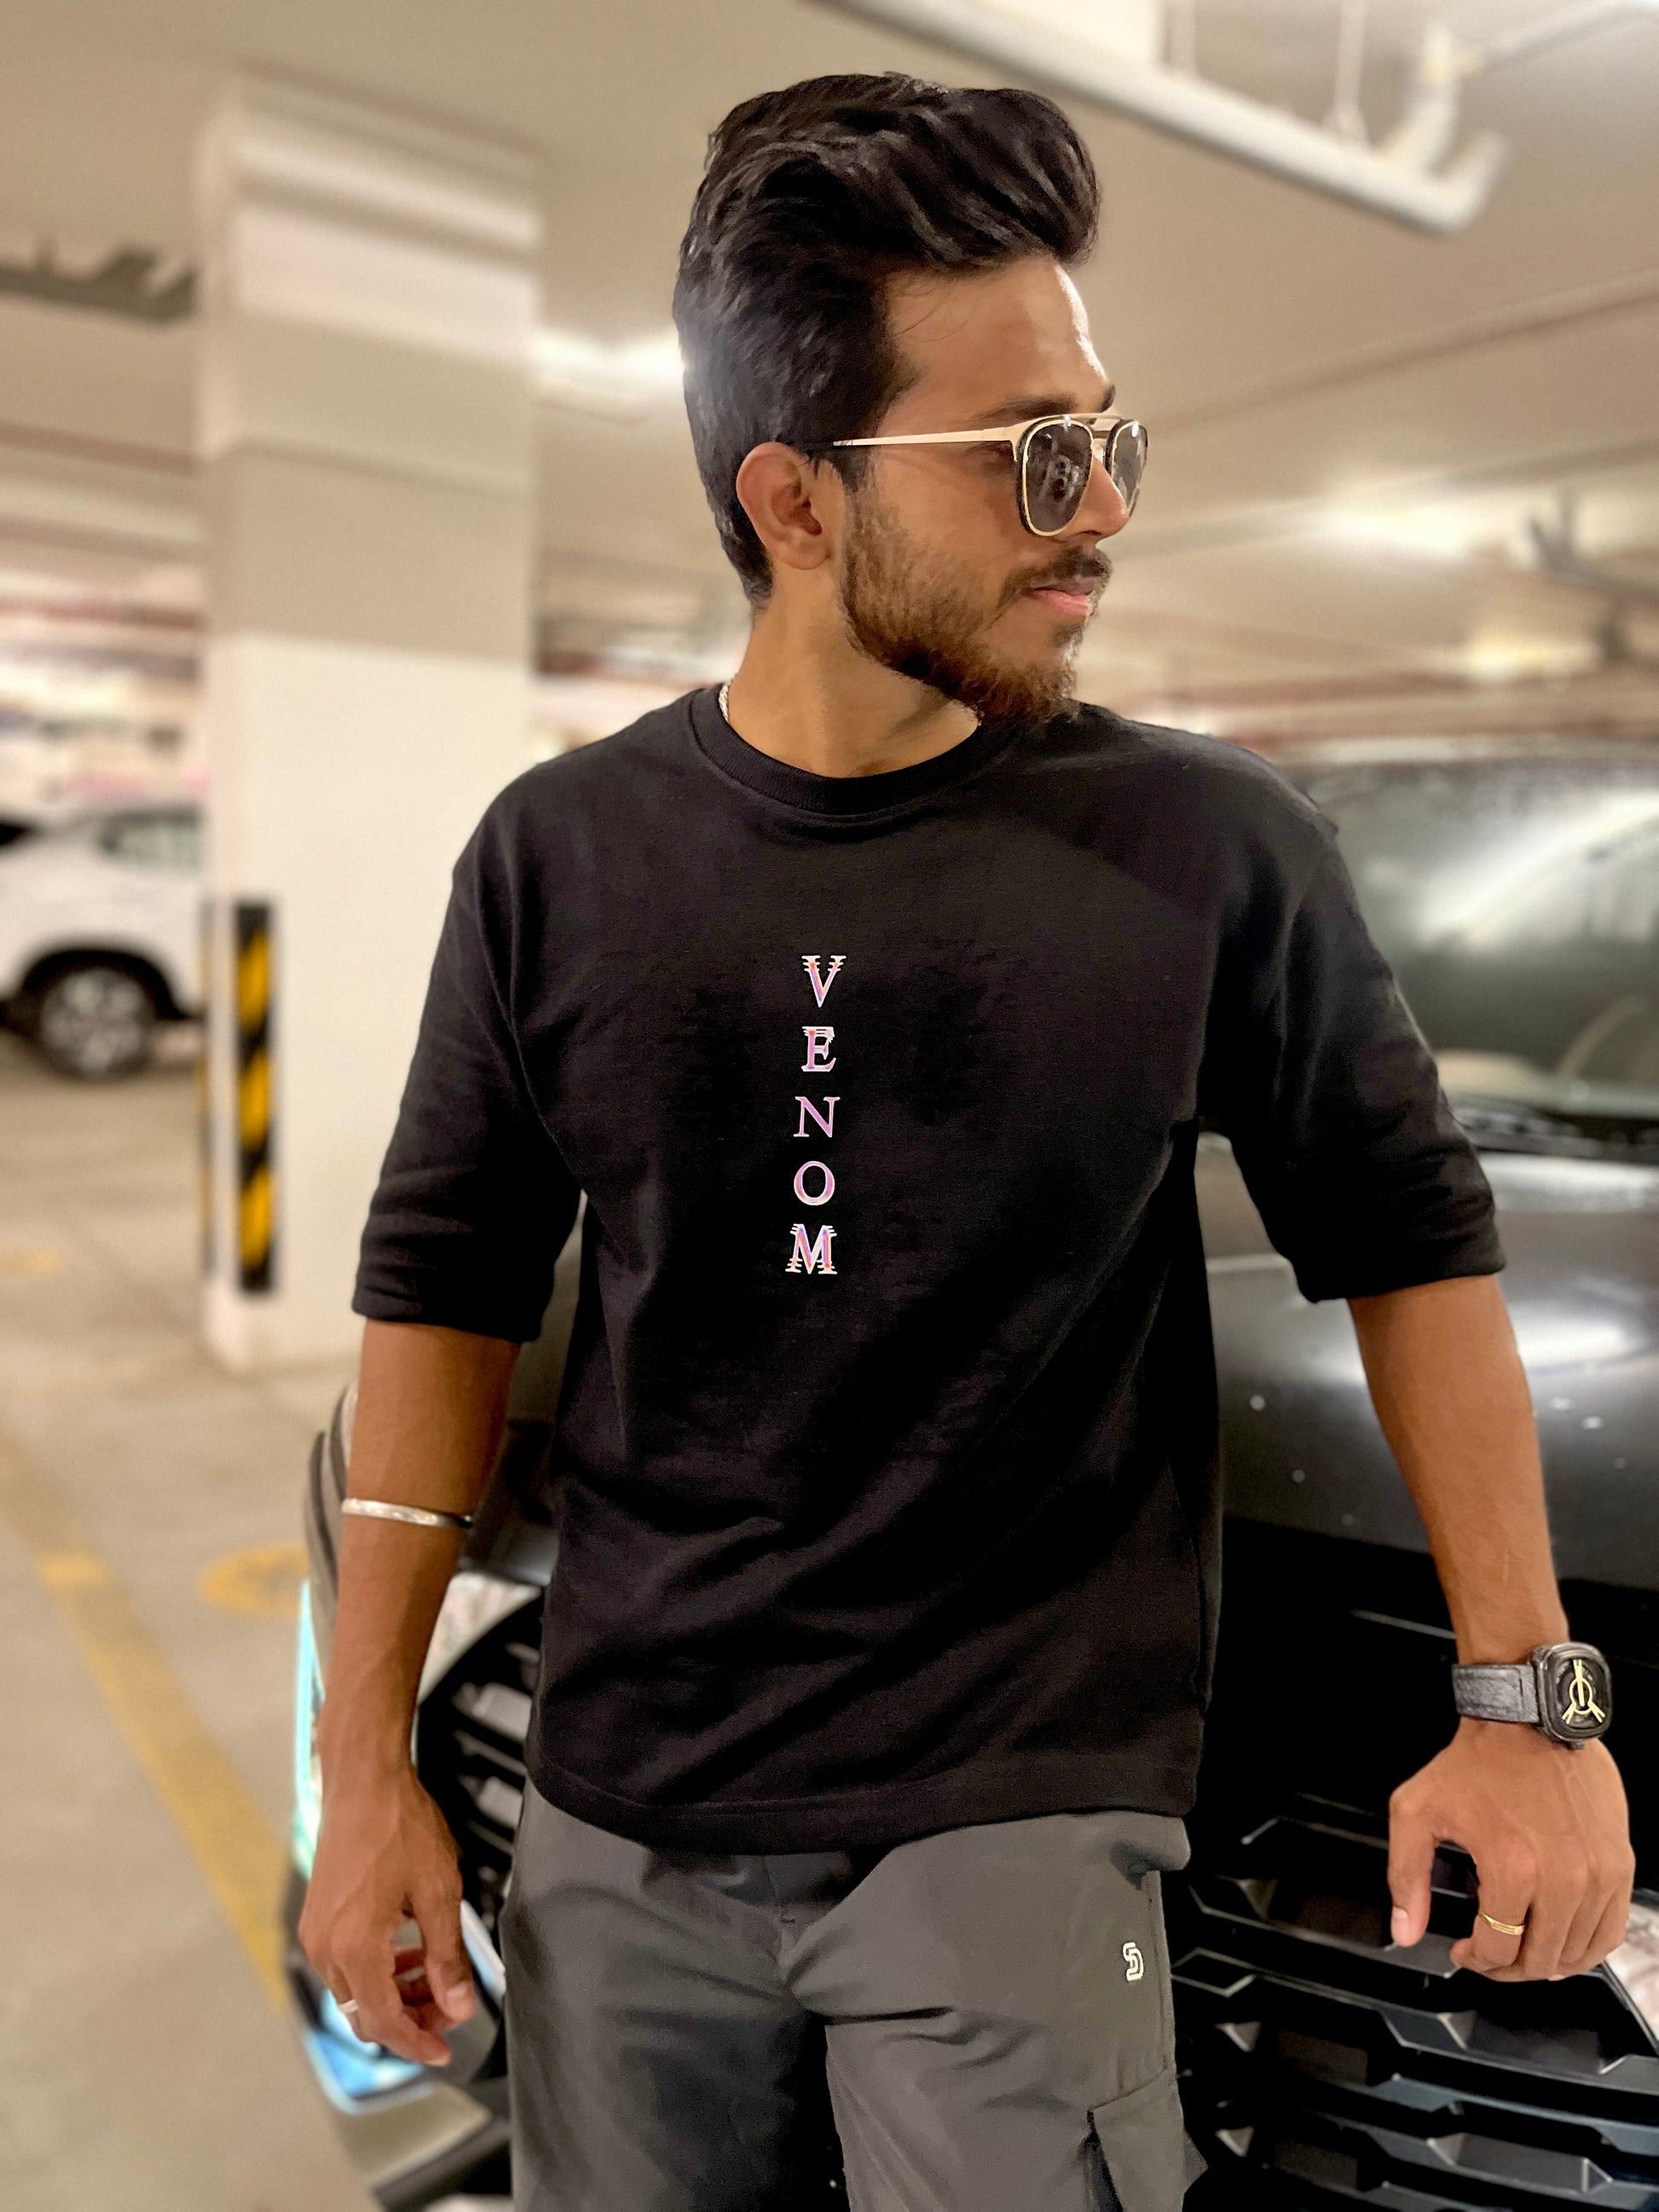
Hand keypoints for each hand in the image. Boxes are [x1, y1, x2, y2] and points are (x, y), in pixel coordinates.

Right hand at [298, 1763, 476, 2063]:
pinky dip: (377, 1970)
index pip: (384, 2022)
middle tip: (449, 2008)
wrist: (363, 1781)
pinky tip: (409, 1950)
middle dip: (409, 2019)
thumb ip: (447, 1957)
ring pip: (355, 1992)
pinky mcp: (317, 1918)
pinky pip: (345, 1965)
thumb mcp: (438, 1893)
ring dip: (394, 1994)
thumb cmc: (400, 1827)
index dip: (416, 2042)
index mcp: (354, 1948)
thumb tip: (458, 2006)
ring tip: (435, 1977)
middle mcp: (326, 1948)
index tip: (444, 2050)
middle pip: (366, 2014)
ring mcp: (317, 1933)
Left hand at [1388, 1719, 1633, 1980]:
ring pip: (1576, 1954)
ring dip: (1545, 1961)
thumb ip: (1406, 1876)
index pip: (1497, 1949)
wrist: (1528, 1720)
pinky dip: (1585, 1947)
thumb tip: (1405, 1929)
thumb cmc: (1477, 1761)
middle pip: (1538, 1961)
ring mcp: (1597, 1874)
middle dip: (1506, 1967)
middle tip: (1489, 1952)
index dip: (1474, 1959)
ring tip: (1521, 1947)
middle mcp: (1562, 1878)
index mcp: (1511, 1869)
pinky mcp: (1619, 1864)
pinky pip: (1609, 1931)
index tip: (1464, 1949)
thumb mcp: (1417, 1811)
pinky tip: (1561, 1939)